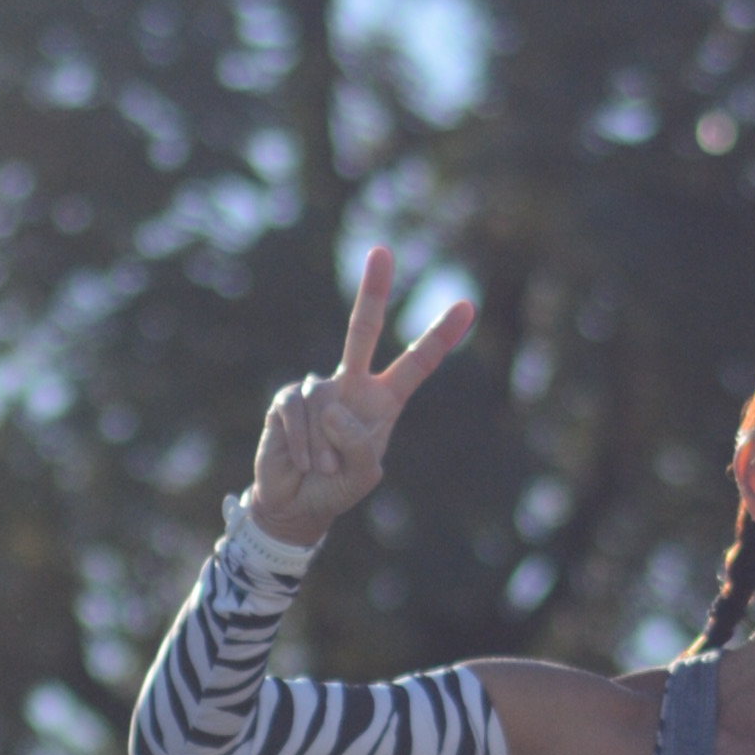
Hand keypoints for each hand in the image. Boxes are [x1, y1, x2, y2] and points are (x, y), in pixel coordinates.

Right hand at [250, 244, 477, 538]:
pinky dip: (302, 444)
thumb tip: (333, 407)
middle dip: (372, 291)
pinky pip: (298, 412)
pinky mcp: (286, 400)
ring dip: (325, 448)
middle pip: (362, 331)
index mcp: (383, 400)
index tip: (467, 306)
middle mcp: (351, 384)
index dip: (440, 336)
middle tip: (381, 250)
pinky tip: (302, 462)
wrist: (297, 504)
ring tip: (323, 468)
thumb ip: (359, 442)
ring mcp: (318, 389)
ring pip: (325, 404)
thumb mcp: (364, 474)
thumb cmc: (337, 487)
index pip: (416, 362)